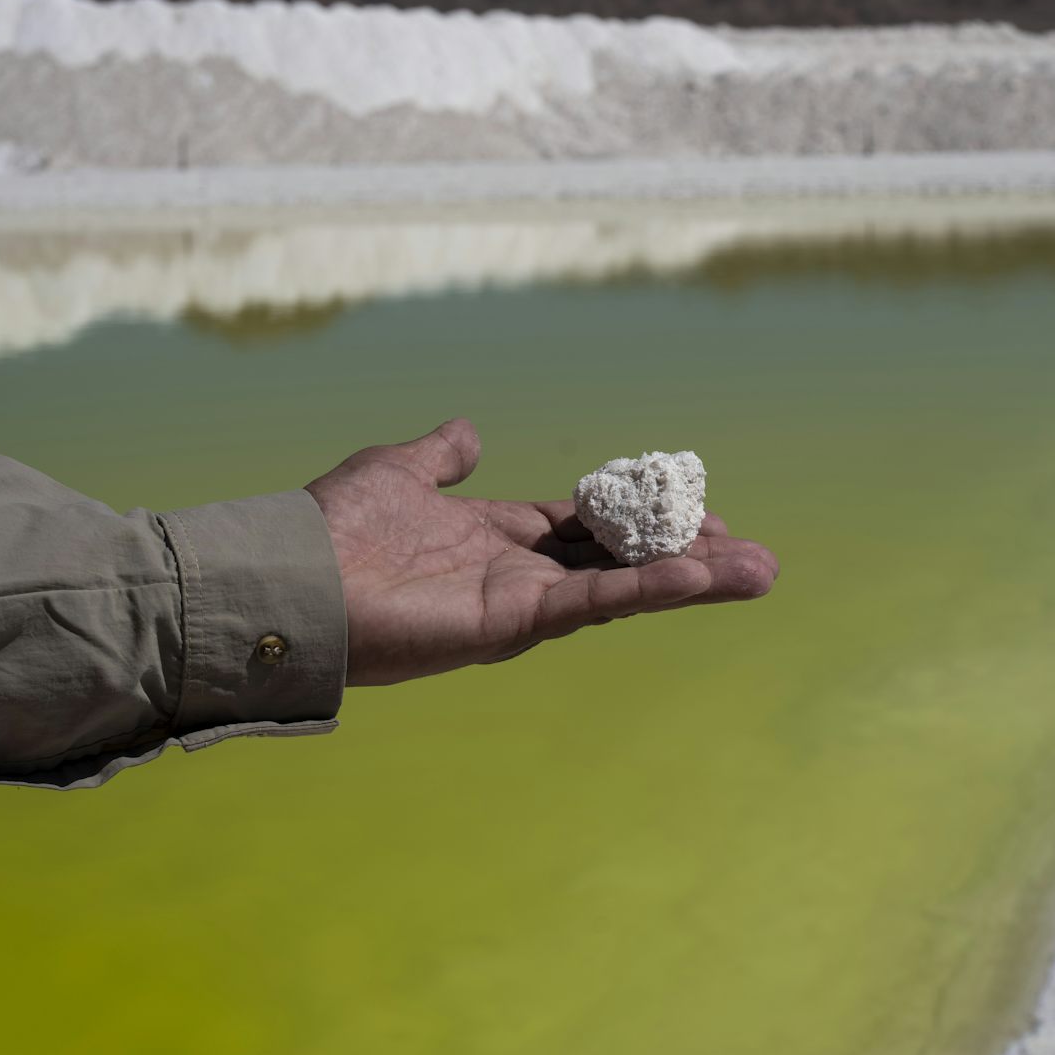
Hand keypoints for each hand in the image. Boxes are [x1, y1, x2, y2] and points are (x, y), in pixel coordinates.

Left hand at [304, 420, 778, 685]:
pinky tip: (701, 575)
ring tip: (762, 572)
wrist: (292, 576)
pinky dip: (646, 589)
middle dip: (688, 556)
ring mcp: (520, 603)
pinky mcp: (513, 624)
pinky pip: (592, 602)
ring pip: (624, 586)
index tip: (701, 512)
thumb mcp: (395, 470)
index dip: (642, 518)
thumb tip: (467, 430)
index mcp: (497, 536)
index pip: (587, 527)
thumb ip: (438, 455)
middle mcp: (518, 572)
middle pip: (622, 560)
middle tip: (754, 553)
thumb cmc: (331, 527)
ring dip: (693, 579)